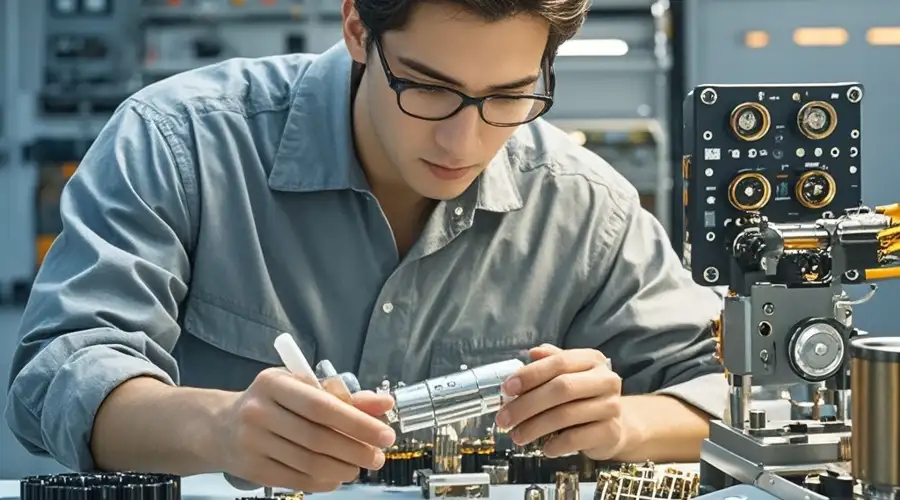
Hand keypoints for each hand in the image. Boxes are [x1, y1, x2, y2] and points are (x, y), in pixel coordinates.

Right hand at [214, 368, 396, 491]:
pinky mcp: (253, 470)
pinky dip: (325, 481)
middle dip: (356, 450)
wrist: (220, 426)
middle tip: (377, 456)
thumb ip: (344, 397)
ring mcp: (252, 443)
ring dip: (343, 468)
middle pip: (318, 438)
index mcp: (273, 383)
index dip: (357, 422)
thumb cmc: (272, 402)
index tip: (385, 434)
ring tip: (359, 466)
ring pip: (310, 463)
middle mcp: (259, 412)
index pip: (321, 406)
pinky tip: (337, 475)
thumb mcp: (302, 388)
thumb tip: (385, 404)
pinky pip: (298, 480)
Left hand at [494, 344, 625, 459]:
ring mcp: (611, 406)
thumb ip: (549, 363)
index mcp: (592, 360)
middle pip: (561, 388)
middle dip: (527, 404)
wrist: (614, 426)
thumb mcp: (568, 375)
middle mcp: (606, 380)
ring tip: (517, 436)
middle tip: (504, 419)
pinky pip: (576, 438)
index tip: (507, 388)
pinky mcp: (611, 432)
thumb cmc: (583, 397)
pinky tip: (544, 448)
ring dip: (534, 427)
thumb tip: (532, 353)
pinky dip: (555, 444)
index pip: (559, 362)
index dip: (530, 374)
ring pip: (565, 415)